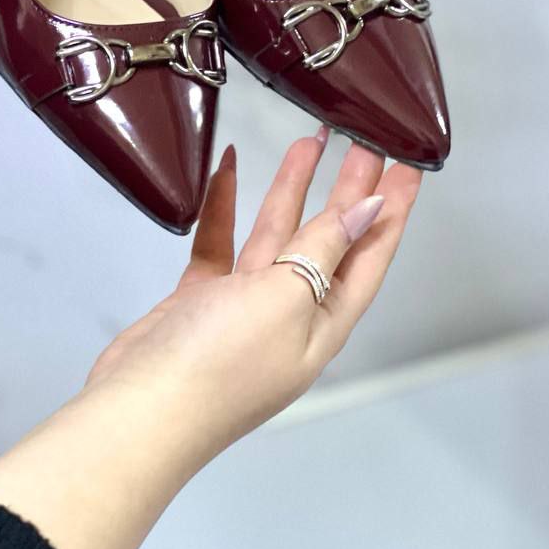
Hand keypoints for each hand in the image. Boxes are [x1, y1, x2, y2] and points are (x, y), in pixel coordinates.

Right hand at [0, 130, 422, 548]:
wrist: (140, 409)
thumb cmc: (222, 360)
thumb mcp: (286, 299)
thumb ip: (325, 248)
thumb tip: (369, 210)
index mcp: (323, 321)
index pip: (369, 255)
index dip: (390, 210)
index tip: (408, 165)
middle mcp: (291, 313)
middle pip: (328, 240)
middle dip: (347, 191)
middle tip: (363, 139)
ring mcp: (244, 307)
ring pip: (277, 234)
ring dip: (292, 189)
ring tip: (308, 140)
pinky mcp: (202, 298)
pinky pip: (221, 241)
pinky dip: (225, 206)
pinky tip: (227, 168)